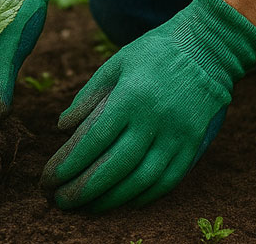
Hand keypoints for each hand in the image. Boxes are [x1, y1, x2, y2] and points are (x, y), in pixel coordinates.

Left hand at [41, 0, 255, 211]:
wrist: (208, 48)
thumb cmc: (153, 53)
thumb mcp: (116, 63)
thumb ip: (88, 96)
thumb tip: (62, 128)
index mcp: (131, 96)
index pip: (94, 140)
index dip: (68, 164)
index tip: (48, 179)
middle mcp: (155, 119)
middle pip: (115, 166)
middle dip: (83, 189)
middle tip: (60, 201)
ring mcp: (178, 135)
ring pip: (141, 180)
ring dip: (110, 200)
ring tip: (87, 207)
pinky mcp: (193, 144)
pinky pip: (168, 181)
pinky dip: (144, 197)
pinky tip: (124, 203)